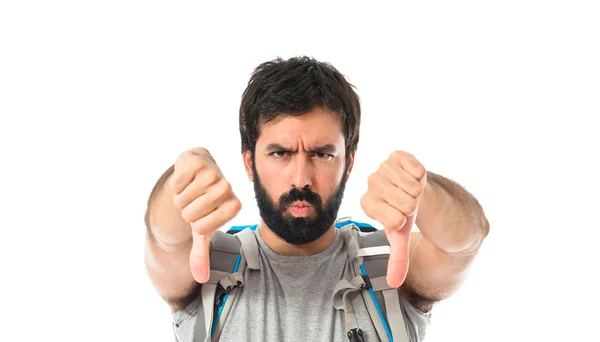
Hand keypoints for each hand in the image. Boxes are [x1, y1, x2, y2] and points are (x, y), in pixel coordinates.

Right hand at [170, 147, 241, 282]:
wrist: (198, 172)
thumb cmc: (202, 204)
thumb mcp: (202, 229)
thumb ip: (202, 253)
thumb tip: (200, 278)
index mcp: (234, 207)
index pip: (202, 228)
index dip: (194, 224)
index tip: (201, 216)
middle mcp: (228, 190)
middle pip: (190, 213)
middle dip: (185, 211)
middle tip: (193, 203)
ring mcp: (215, 174)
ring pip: (183, 198)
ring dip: (179, 198)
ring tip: (189, 192)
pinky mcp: (200, 163)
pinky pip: (178, 182)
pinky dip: (175, 185)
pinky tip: (185, 179)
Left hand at [360, 151, 426, 287]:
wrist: (414, 190)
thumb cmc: (402, 213)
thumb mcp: (400, 236)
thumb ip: (397, 258)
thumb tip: (394, 283)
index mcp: (367, 204)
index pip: (394, 220)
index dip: (404, 221)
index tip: (400, 217)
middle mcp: (370, 183)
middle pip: (406, 203)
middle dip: (413, 206)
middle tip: (408, 203)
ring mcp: (383, 167)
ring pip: (413, 187)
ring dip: (418, 191)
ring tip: (410, 191)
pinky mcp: (396, 155)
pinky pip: (417, 169)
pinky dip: (421, 176)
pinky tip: (414, 177)